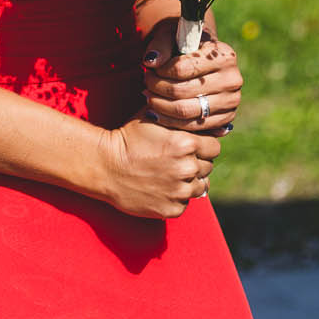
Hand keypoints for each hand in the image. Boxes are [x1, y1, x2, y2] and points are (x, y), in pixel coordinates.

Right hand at [94, 118, 220, 218]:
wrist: (104, 166)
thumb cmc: (127, 139)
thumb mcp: (151, 118)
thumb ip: (176, 115)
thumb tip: (196, 109)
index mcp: (186, 144)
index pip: (214, 147)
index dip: (204, 146)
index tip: (191, 147)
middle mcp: (187, 169)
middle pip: (208, 167)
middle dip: (196, 163)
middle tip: (175, 160)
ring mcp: (180, 191)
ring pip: (200, 187)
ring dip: (189, 181)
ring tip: (169, 175)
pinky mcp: (172, 209)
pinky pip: (185, 203)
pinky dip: (176, 197)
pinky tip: (160, 188)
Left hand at [142, 27, 242, 134]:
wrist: (204, 61)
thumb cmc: (185, 46)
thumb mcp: (173, 36)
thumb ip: (161, 46)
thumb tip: (151, 62)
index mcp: (224, 56)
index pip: (183, 69)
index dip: (160, 71)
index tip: (150, 69)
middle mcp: (232, 80)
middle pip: (183, 91)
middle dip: (157, 89)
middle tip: (145, 85)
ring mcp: (231, 101)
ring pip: (186, 111)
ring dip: (160, 106)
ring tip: (148, 97)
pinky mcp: (226, 119)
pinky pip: (193, 126)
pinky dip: (170, 121)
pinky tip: (156, 112)